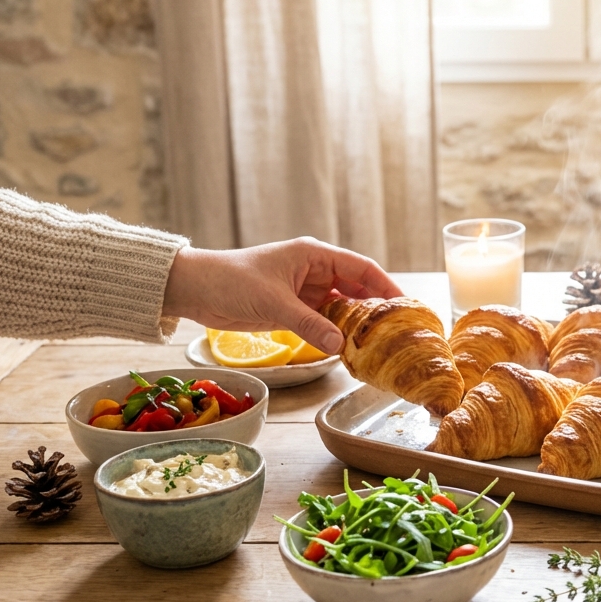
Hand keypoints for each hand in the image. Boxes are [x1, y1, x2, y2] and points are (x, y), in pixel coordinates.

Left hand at [163, 237, 402, 354]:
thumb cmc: (231, 281)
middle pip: (356, 287)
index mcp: (313, 255)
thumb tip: (340, 344)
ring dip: (355, 322)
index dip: (386, 285)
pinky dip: (336, 331)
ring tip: (377, 342)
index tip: (406, 304)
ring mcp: (304, 289)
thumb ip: (309, 324)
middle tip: (397, 329)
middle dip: (375, 307)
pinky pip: (324, 319)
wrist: (194, 288)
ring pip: (341, 306)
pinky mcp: (293, 307)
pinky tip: (347, 346)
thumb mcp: (273, 303)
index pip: (361, 268)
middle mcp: (314, 270)